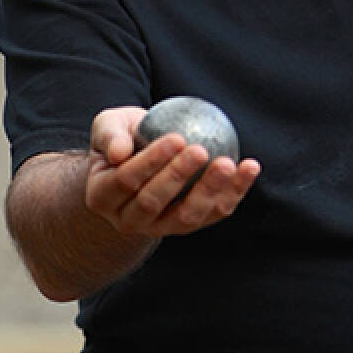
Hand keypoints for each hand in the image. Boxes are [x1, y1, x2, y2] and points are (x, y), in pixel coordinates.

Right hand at [84, 106, 260, 237]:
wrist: (142, 161)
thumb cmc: (125, 137)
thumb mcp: (109, 125)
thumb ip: (109, 135)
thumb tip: (119, 153)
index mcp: (102, 196)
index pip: (126, 181)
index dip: (151, 162)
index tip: (177, 137)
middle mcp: (129, 219)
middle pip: (153, 202)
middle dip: (178, 176)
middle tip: (200, 150)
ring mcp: (162, 227)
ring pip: (187, 216)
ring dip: (209, 190)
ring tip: (228, 163)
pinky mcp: (192, 224)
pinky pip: (216, 212)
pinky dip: (235, 191)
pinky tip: (250, 166)